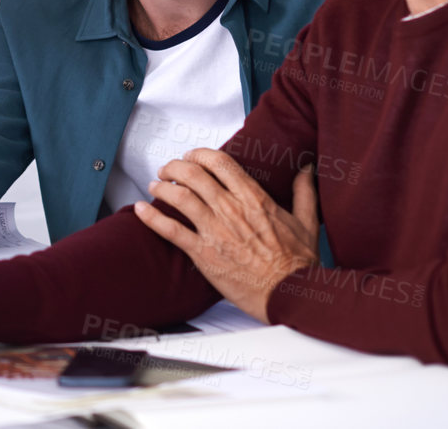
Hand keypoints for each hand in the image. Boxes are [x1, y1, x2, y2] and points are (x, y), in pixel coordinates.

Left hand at [135, 149, 319, 321]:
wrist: (289, 294)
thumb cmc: (297, 264)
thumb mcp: (307, 222)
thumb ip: (304, 192)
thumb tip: (306, 169)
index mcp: (254, 199)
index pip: (220, 162)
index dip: (200, 154)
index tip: (192, 156)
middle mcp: (231, 210)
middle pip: (193, 174)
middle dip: (175, 166)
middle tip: (168, 169)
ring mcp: (215, 231)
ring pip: (179, 197)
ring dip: (162, 187)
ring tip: (155, 185)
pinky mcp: (204, 253)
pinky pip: (170, 230)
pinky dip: (151, 217)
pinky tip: (140, 210)